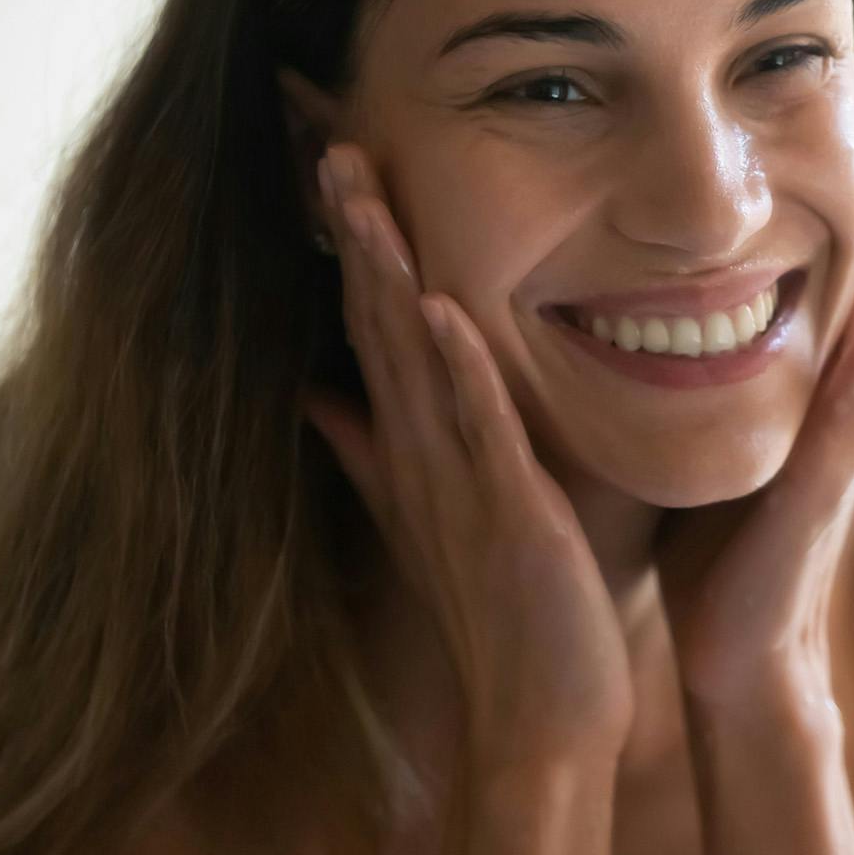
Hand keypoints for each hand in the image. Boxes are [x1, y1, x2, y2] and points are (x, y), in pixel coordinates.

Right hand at [301, 143, 634, 767]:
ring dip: (389, 273)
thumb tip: (314, 392)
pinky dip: (458, 367)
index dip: (356, 246)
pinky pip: (477, 427)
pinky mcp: (505, 512)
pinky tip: (444, 304)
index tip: (339, 167)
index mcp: (414, 443)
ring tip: (362, 192)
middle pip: (380, 323)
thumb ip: (373, 447)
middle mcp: (421, 451)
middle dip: (356, 235)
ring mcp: (456, 479)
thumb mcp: (429, 512)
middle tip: (333, 144)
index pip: (376, 326)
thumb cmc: (500, 605)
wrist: (539, 710)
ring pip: (413, 358)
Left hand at [653, 58, 853, 712]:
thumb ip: (675, 376)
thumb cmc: (707, 550)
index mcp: (782, 372)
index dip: (817, 174)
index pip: (805, 254)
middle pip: (851, 251)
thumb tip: (621, 309)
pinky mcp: (827, 471)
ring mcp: (834, 422)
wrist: (726, 655)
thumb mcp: (686, 438)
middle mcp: (820, 382)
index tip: (817, 85)